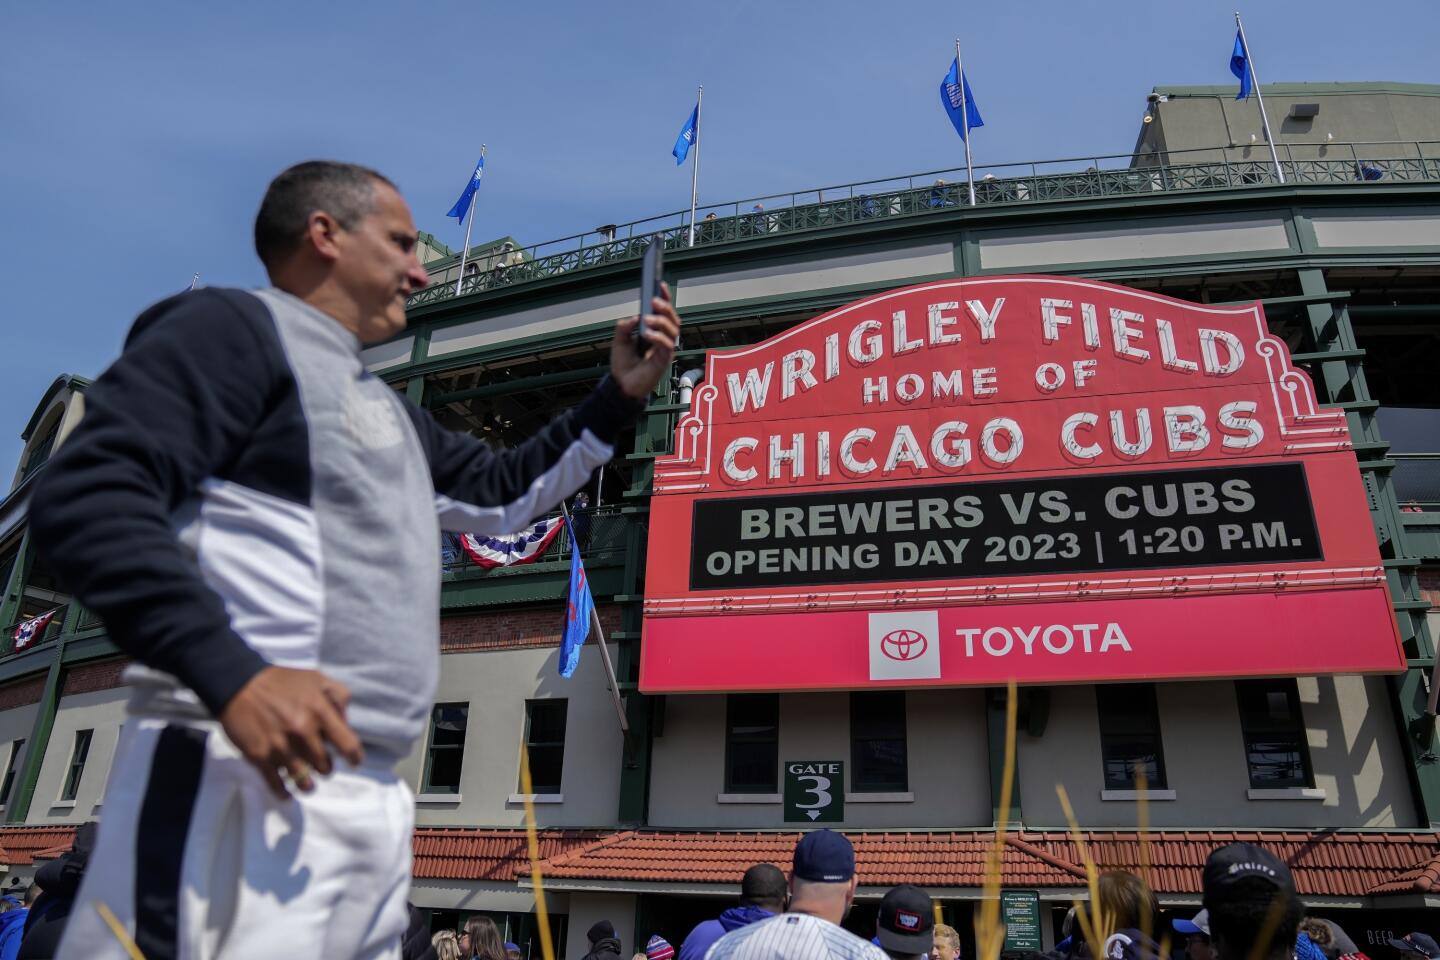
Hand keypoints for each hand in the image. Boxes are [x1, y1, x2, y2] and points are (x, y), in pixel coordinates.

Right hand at [218, 666, 364, 798]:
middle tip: (322, 764)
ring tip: (308, 784)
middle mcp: (302, 732)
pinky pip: (276, 784)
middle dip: (326, 767)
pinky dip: (284, 793)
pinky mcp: (259, 756)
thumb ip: (339, 697)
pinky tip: (287, 794)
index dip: (354, 757)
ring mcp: (280, 746)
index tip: (353, 761)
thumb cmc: (282, 681)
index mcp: (320, 712)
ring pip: (303, 779)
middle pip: (325, 766)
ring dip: (307, 784)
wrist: (238, 683)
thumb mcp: (317, 679)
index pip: (348, 745)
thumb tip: (346, 724)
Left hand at [611, 282, 681, 399]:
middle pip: (673, 318)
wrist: (621, 385)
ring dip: (661, 321)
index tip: (659, 285)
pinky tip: (647, 334)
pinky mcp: (664, 360)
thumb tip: (636, 317)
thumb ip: (625, 326)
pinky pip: (667, 345)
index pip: (663, 312)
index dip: (664, 298)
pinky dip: (658, 337)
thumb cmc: (623, 364)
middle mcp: (663, 338)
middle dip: (665, 308)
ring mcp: (665, 349)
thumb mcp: (619, 340)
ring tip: (647, 319)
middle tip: (654, 302)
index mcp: (654, 331)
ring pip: (673, 330)